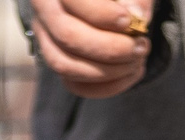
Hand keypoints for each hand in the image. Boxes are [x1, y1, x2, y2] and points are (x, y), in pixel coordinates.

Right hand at [32, 0, 152, 98]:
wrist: (113, 5)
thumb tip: (134, 14)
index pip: (72, 1)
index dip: (101, 14)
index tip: (128, 21)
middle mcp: (44, 12)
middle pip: (66, 36)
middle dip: (109, 48)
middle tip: (140, 46)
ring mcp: (48, 40)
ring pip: (65, 65)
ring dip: (108, 70)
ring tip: (137, 60)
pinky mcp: (60, 63)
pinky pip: (75, 85)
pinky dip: (107, 86)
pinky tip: (131, 73)